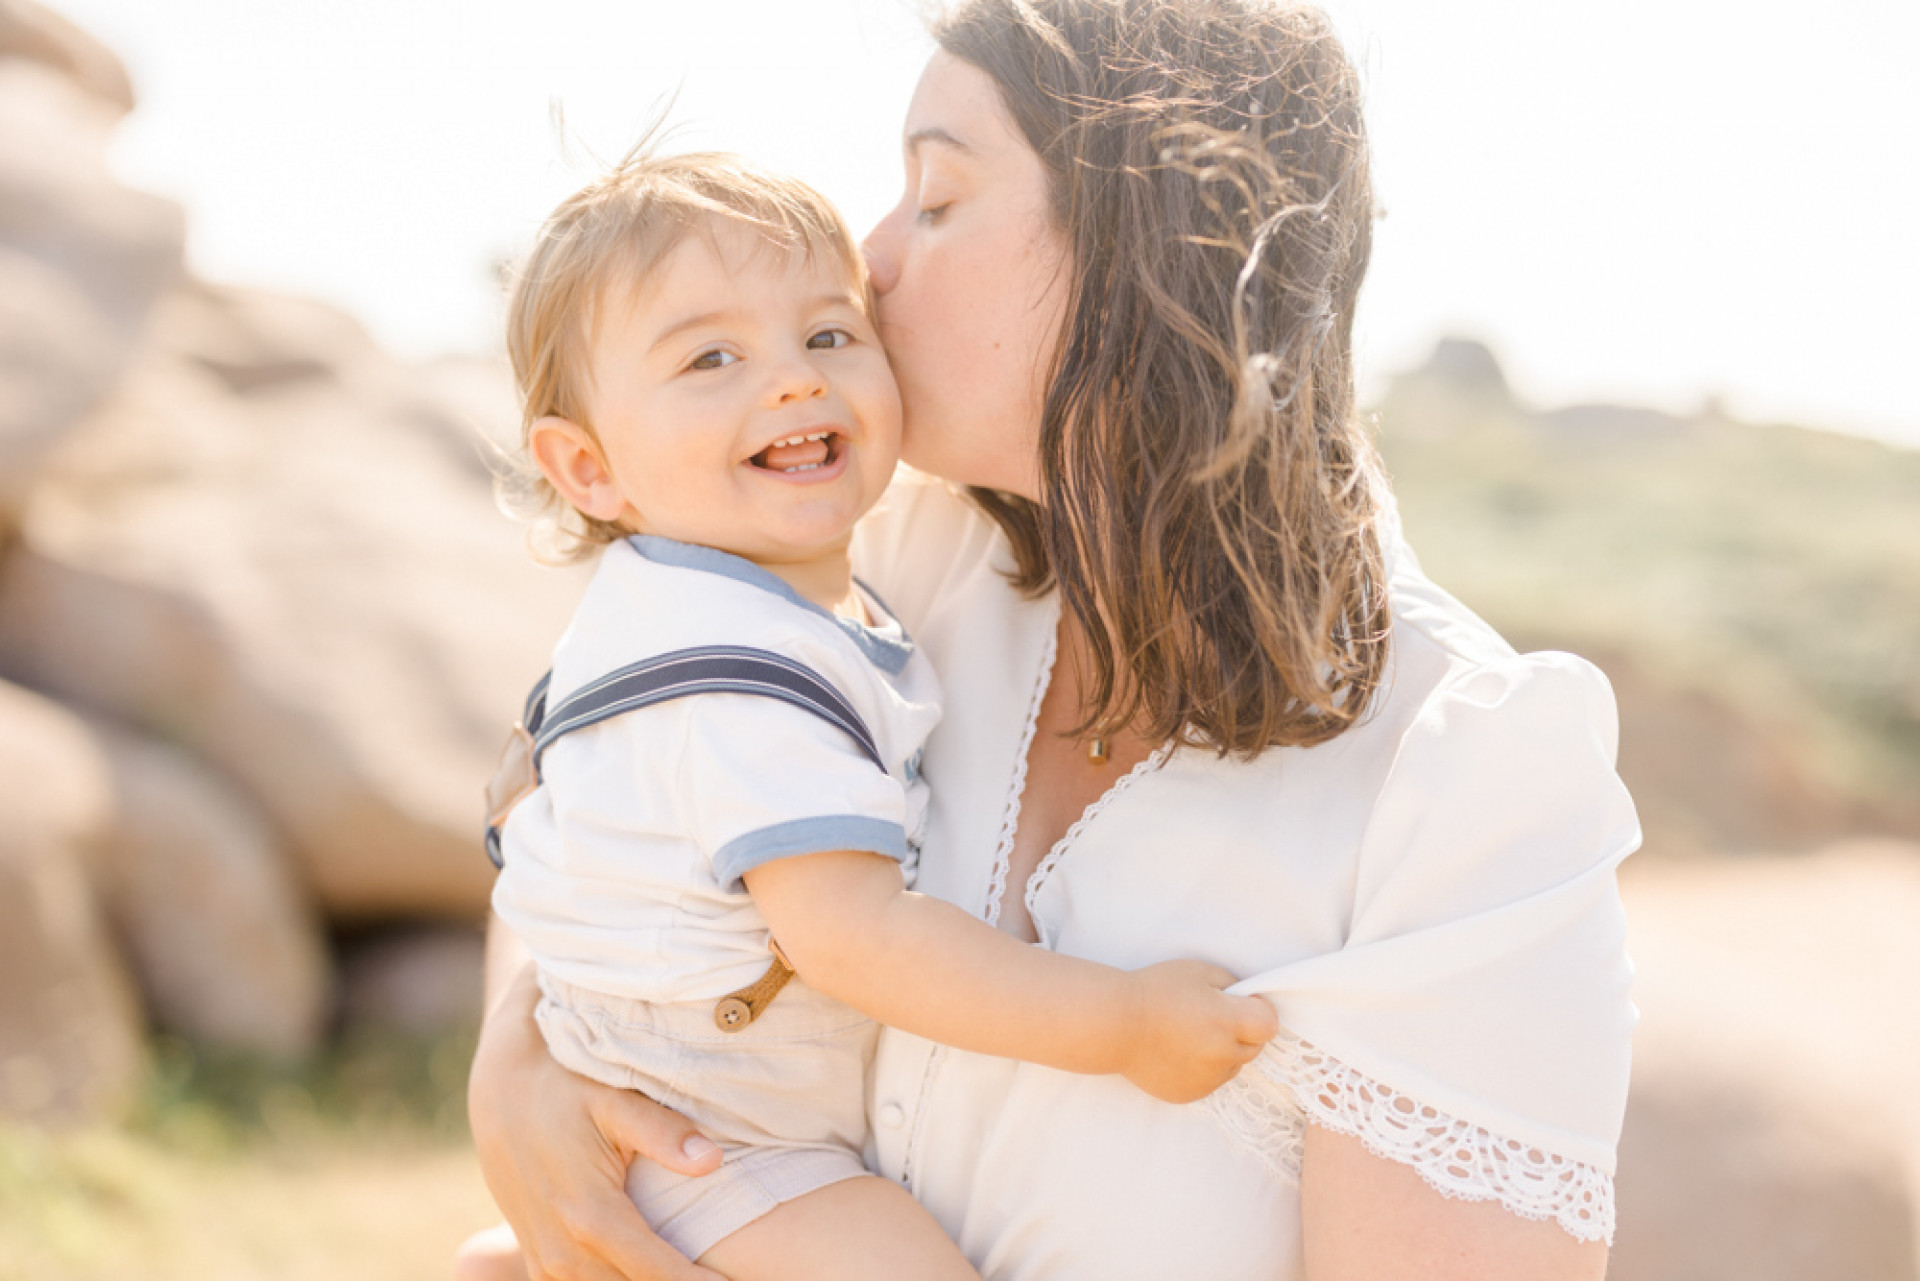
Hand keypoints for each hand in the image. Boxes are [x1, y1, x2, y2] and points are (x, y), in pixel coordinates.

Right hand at [467, 963, 725, 1280]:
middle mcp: (563, 1251)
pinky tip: (646, 1274)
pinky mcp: (539, 1261)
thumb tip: (713, 1160)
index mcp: (590, 1215)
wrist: (501, 1091)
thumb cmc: (566, 1088)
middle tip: (726, 1279)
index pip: (658, 1272)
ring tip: (693, 1275)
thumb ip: (664, 1133)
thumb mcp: (615, 1099)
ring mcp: (546, 1263)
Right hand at [1117, 960, 1278, 1103]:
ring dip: (1222, 1053)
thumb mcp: (1199, 971)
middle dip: (1241, 1032)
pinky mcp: (1190, 1094)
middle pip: (1254, 1047)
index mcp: (1228, 1022)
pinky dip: (1202, 1069)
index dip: (1259, 1011)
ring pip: (1232, 1066)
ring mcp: (1207, 1079)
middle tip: (1210, 1017)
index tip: (1242, 1004)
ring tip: (1190, 1035)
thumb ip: (1232, 986)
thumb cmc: (1156, 990)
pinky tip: (1177, 1052)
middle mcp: (1223, 1055)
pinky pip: (1210, 1081)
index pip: (1269, 1025)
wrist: (1115, 1024)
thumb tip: (1246, 1001)